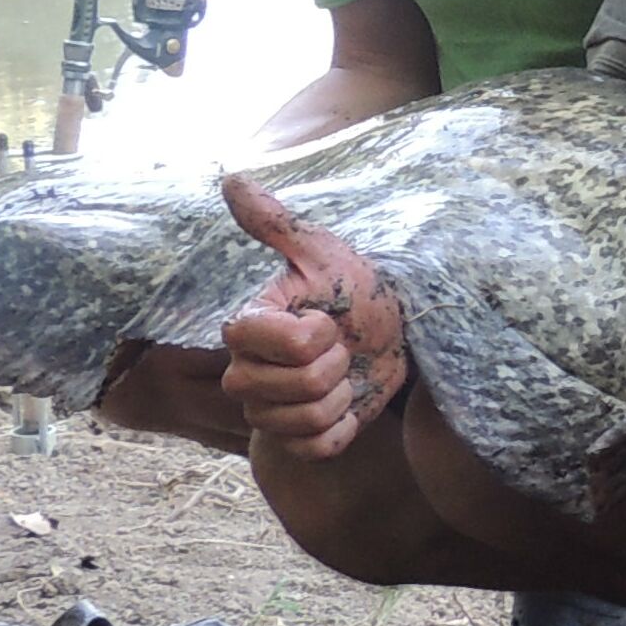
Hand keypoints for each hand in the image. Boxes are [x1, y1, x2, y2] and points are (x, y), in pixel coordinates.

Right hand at [213, 175, 411, 461]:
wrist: (394, 331)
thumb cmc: (356, 286)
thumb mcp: (321, 251)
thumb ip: (274, 223)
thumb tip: (231, 178)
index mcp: (245, 329)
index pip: (254, 343)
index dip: (304, 334)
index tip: (326, 315)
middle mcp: (245, 374)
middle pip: (284, 389)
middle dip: (331, 365)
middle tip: (342, 345)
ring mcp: (269, 412)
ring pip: (302, 421)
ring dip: (342, 395)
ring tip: (348, 372)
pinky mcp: (299, 441)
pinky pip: (317, 448)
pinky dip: (346, 426)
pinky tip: (351, 402)